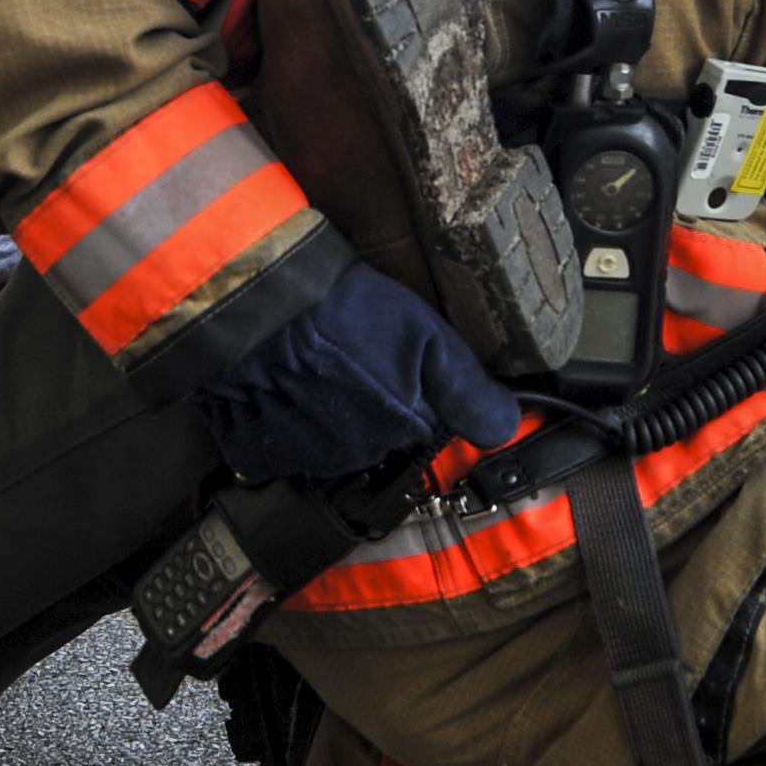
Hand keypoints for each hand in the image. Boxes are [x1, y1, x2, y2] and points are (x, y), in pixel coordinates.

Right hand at [193, 260, 523, 485]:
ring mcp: (306, 459)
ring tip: (318, 362)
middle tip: (354, 355)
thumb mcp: (428, 338)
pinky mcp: (261, 452)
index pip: (423, 426)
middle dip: (373, 404)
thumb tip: (506, 428)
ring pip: (332, 442)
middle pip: (379, 437)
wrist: (259, 306)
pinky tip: (286, 382)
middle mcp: (358, 457)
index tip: (395, 364)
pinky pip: (285, 444)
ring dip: (330, 412)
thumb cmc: (344, 312)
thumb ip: (470, 390)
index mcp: (401, 432)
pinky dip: (286, 420)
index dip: (413, 393)